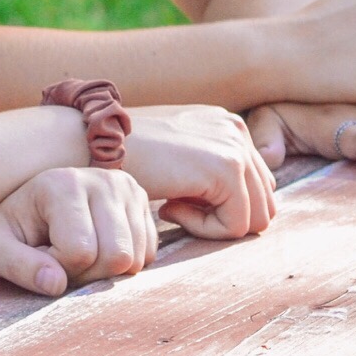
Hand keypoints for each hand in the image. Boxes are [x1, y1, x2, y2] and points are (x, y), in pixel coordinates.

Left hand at [0, 166, 157, 294]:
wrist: (22, 206)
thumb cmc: (4, 230)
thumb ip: (17, 267)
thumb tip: (56, 284)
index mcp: (62, 185)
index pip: (81, 252)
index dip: (59, 269)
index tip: (40, 255)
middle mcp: (101, 180)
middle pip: (117, 256)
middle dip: (87, 274)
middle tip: (61, 260)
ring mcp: (126, 188)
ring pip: (136, 258)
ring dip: (105, 271)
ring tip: (77, 253)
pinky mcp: (141, 201)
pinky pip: (147, 254)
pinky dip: (123, 264)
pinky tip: (98, 248)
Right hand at [121, 105, 278, 238]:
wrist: (92, 144)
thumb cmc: (122, 155)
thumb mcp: (174, 157)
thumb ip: (207, 171)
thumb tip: (238, 207)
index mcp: (226, 125)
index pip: (255, 186)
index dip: (218, 207)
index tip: (177, 198)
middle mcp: (236, 129)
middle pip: (263, 203)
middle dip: (222, 218)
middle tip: (175, 209)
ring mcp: (234, 146)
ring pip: (255, 219)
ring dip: (213, 226)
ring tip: (171, 210)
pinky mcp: (226, 168)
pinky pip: (235, 225)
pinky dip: (203, 230)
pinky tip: (167, 209)